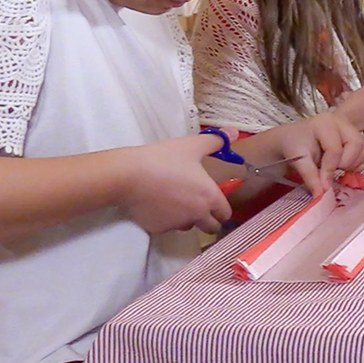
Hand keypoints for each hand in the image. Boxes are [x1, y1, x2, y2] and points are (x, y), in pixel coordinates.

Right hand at [120, 132, 234, 234]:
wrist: (129, 176)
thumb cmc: (165, 159)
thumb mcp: (192, 145)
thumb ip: (216, 141)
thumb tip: (234, 133)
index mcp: (209, 198)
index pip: (225, 214)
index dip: (221, 208)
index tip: (214, 200)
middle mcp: (197, 216)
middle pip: (211, 227)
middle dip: (208, 218)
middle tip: (198, 204)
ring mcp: (176, 225)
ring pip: (189, 226)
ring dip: (187, 218)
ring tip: (175, 199)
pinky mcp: (158, 229)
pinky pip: (167, 227)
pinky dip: (166, 218)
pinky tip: (157, 203)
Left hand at [263, 113, 363, 195]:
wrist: (294, 138)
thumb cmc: (295, 145)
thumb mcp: (299, 160)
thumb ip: (311, 177)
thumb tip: (321, 195)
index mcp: (325, 122)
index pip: (335, 149)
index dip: (330, 169)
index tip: (323, 186)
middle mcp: (341, 122)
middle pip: (356, 145)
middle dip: (345, 163)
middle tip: (331, 170)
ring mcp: (350, 128)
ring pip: (363, 149)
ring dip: (352, 164)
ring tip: (335, 167)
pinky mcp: (355, 137)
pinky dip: (356, 164)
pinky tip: (341, 166)